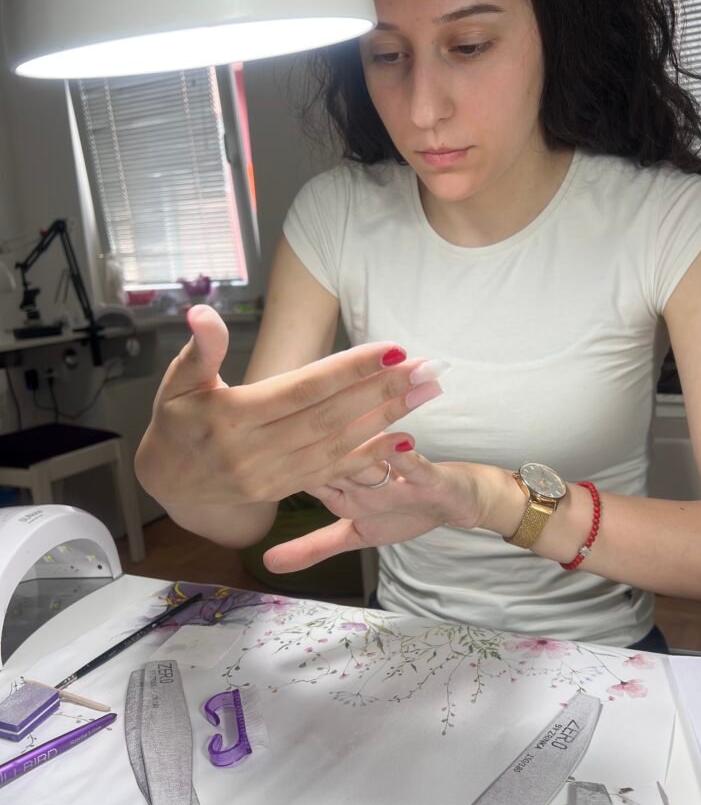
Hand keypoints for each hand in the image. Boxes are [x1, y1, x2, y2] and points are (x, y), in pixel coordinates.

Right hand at [135, 305, 441, 508]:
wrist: (170, 484)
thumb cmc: (176, 423)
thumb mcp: (176, 383)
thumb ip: (200, 350)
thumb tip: (202, 314)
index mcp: (234, 417)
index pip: (303, 389)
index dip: (349, 370)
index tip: (392, 351)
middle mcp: (257, 450)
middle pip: (331, 418)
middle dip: (382, 391)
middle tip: (426, 369)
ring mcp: (273, 475)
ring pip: (338, 445)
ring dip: (386, 419)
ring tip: (424, 394)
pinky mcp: (285, 490)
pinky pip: (334, 472)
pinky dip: (370, 456)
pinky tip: (404, 440)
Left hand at [263, 450, 496, 572]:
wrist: (455, 499)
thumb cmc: (401, 510)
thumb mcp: (355, 535)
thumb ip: (313, 547)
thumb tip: (269, 563)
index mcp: (340, 484)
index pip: (302, 472)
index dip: (275, 463)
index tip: (244, 453)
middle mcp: (361, 473)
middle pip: (330, 460)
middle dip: (311, 446)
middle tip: (277, 430)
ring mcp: (393, 472)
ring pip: (368, 457)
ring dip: (358, 440)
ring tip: (345, 426)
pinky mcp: (426, 475)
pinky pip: (413, 466)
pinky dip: (407, 457)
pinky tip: (402, 445)